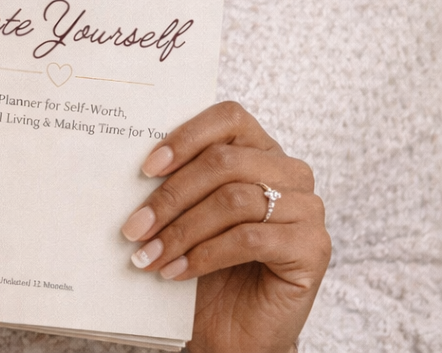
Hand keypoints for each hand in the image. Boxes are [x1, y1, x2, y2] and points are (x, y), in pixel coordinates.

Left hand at [119, 101, 329, 352]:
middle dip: (171, 195)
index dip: (186, 137)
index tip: (147, 168)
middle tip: (134, 226)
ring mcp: (307, 208)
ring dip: (181, 230)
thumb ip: (176, 179)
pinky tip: (177, 271)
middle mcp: (290, 172)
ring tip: (149, 254)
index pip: (228, 118)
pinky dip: (205, 255)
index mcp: (260, 149)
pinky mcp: (313, 248)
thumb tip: (134, 161)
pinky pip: (250, 239)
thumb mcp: (188, 212)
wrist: (233, 331)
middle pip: (224, 162)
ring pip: (233, 200)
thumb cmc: (207, 264)